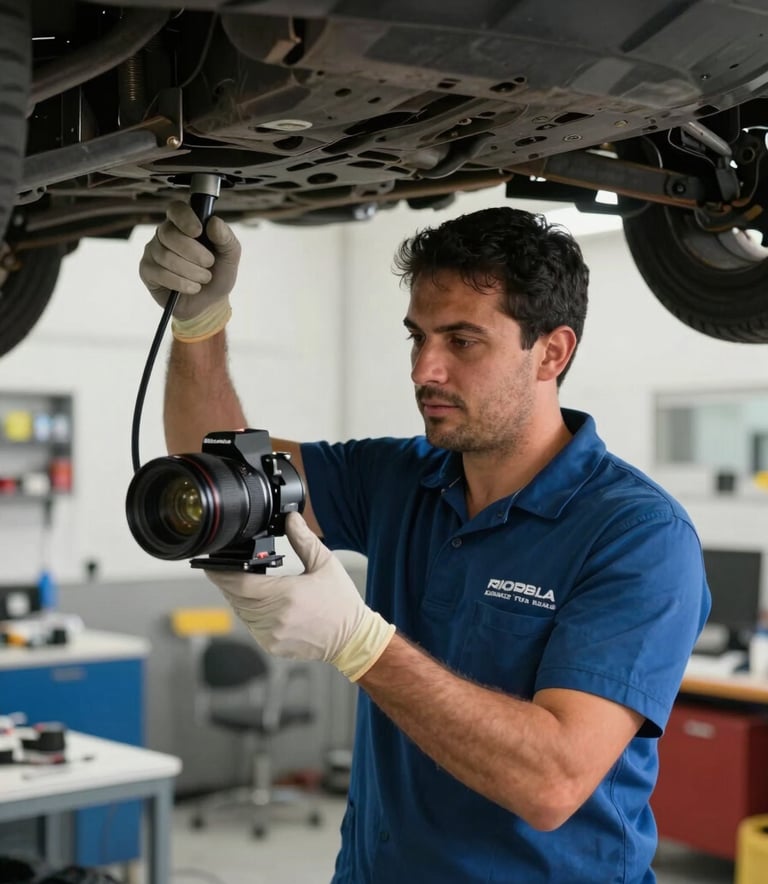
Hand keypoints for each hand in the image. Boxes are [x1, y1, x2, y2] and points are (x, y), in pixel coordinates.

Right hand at [139, 201, 240, 340]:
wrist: (210, 302)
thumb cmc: (218, 273)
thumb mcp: (230, 257)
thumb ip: (226, 238)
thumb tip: (214, 222)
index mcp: (184, 224)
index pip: (176, 209)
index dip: (185, 218)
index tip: (198, 231)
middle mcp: (165, 234)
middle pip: (169, 234)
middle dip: (194, 253)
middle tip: (209, 264)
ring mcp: (153, 251)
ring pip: (166, 256)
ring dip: (191, 271)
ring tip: (203, 279)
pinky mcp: (147, 270)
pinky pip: (160, 273)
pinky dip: (181, 283)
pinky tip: (192, 288)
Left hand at [205, 512, 395, 680]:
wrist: (352, 638)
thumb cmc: (341, 601)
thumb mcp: (325, 564)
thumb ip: (304, 540)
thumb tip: (290, 518)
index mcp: (288, 595)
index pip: (241, 585)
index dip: (222, 574)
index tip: (211, 564)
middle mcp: (276, 618)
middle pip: (236, 598)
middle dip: (227, 583)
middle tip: (222, 568)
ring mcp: (272, 635)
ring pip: (240, 612)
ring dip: (236, 597)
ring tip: (239, 581)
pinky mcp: (272, 645)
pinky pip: (250, 625)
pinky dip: (248, 612)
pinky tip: (256, 600)